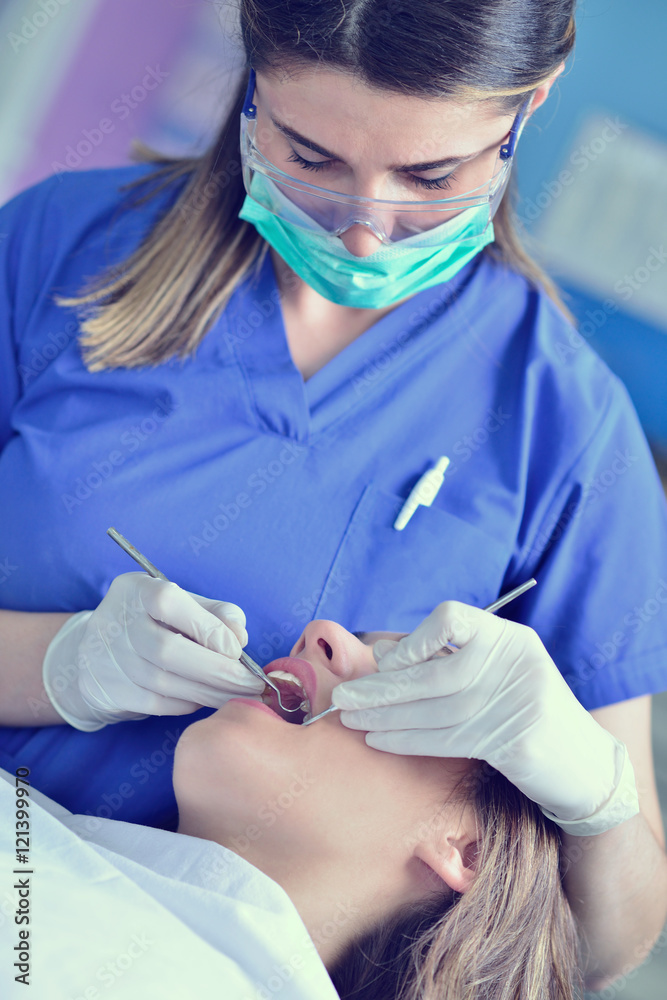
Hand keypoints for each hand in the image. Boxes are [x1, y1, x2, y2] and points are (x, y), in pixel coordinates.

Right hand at [42, 572, 265, 730]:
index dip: (206, 627)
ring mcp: (106, 657)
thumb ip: (218, 614)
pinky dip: (186, 704)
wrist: (97, 652)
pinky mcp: (107, 689)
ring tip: (237, 696)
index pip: (168, 602)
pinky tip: (206, 699)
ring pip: (163, 682)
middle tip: (251, 684)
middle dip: (217, 671)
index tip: (236, 650)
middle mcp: (115, 620)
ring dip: (209, 692)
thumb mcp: (184, 605)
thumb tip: (240, 638)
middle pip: (167, 650)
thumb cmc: (156, 623)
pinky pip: (154, 703)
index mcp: (137, 589)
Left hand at [331, 601, 639, 835]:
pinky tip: (378, 740)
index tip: (385, 661)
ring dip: (386, 717)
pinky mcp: (516, 743)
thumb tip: (381, 653)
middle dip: (382, 688)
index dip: (414, 641)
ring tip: (351, 720)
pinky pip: (447, 739)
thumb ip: (442, 659)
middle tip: (342, 698)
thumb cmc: (522, 709)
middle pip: (435, 673)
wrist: (581, 763)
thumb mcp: (490, 672)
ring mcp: (519, 701)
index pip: (452, 618)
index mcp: (508, 636)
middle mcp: (515, 662)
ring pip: (435, 710)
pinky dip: (407, 740)